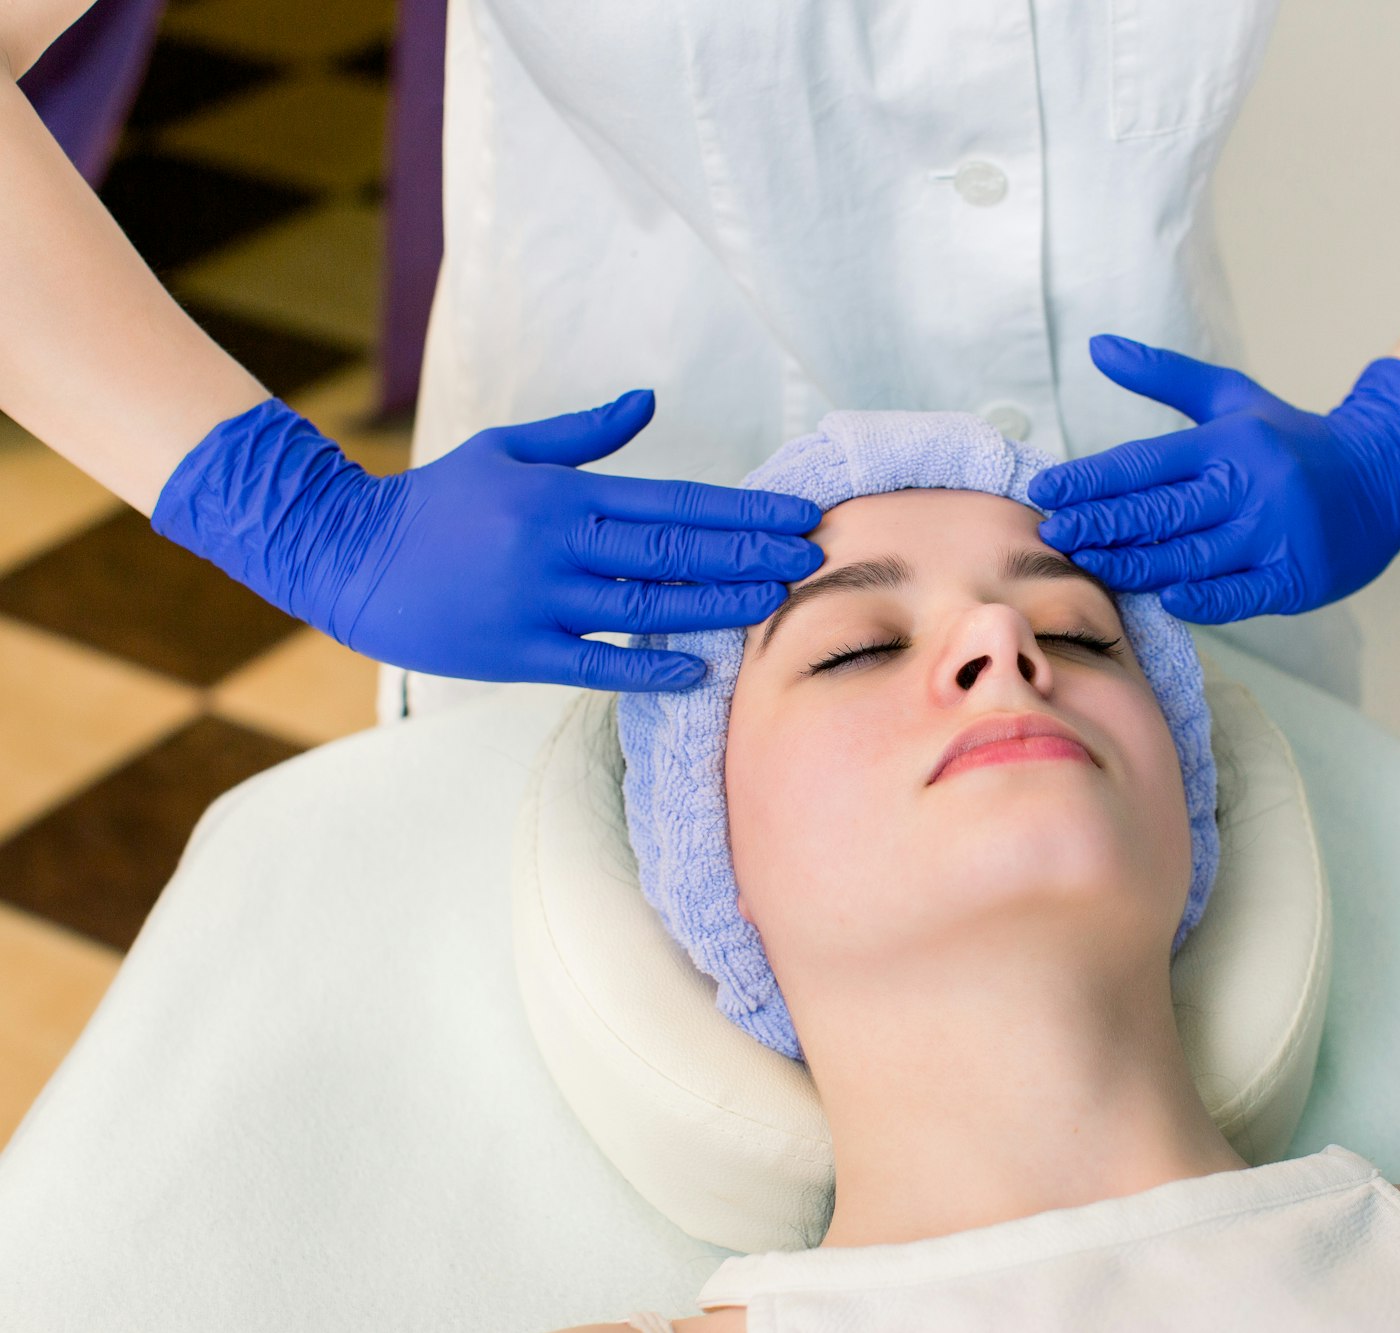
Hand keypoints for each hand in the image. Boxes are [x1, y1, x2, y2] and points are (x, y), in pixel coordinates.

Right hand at [150, 390, 824, 690]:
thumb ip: (585, 435)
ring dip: (717, 607)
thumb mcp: (507, 451)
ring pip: (646, 609)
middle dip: (749, 555)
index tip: (797, 516)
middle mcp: (557, 548)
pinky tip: (700, 670)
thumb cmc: (436, 502)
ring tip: (775, 602)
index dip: (742, 513)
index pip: (674, 504)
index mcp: (562, 496)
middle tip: (812, 558)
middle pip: (674, 555)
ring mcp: (536, 603)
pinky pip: (596, 665)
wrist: (344, 555)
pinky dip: (650, 669)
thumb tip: (650, 401)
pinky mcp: (514, 653)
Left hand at [1027, 335, 1399, 622]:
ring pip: (1190, 558)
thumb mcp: (1232, 397)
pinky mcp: (1296, 577)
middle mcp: (1252, 487)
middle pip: (1160, 513)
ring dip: (1132, 566)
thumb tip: (1098, 347)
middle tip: (1051, 533)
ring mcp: (1276, 536)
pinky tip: (1161, 596)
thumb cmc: (1290, 440)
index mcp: (1231, 441)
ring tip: (1086, 564)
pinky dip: (1198, 598)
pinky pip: (1237, 595)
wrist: (1383, 478)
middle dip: (1099, 525)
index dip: (1089, 480)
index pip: (1145, 463)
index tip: (1045, 491)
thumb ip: (1164, 376)